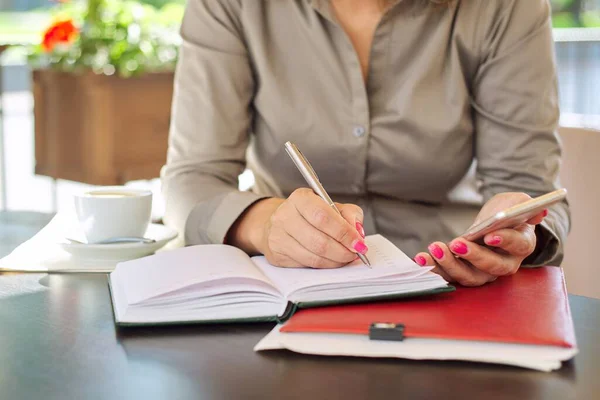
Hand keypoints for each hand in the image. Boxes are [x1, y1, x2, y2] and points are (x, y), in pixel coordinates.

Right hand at [227, 188, 367, 267]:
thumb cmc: (311, 214)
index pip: (323, 217)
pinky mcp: (277, 255)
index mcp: (300, 198)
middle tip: (355, 253)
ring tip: (345, 258)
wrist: (282, 223)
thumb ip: (350, 215)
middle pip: (319, 241)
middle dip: (342, 251)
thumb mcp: (332, 206)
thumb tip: (358, 232)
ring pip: (313, 257)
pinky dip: (324, 266)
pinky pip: (306, 265)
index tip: (359, 242)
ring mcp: (278, 237)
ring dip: (335, 261)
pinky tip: (330, 260)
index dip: (344, 232)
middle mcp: (285, 216)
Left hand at [414, 192, 546, 286]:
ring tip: (434, 249)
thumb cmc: (508, 213)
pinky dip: (435, 269)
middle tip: (456, 244)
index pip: (517, 245)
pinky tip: (422, 258)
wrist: (496, 225)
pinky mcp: (464, 272)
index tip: (489, 235)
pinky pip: (450, 276)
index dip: (504, 241)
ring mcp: (483, 272)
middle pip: (492, 266)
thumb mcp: (516, 202)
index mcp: (522, 244)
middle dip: (474, 256)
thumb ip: (523, 205)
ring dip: (450, 265)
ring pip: (469, 276)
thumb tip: (537, 211)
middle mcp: (505, 263)